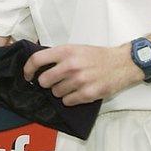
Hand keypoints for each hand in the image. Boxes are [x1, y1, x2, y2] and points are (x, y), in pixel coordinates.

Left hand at [23, 44, 139, 105]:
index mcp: (66, 51)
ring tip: (73, 85)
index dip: (28, 69)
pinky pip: (68, 101)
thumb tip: (39, 66)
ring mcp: (79, 80)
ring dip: (61, 91)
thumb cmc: (98, 56)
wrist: (122, 64)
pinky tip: (79, 91)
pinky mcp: (87, 93)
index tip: (27, 76)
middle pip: (44, 81)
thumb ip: (58, 56)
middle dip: (48, 83)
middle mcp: (70, 65)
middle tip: (57, 81)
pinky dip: (71, 99)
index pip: (37, 60)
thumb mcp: (76, 48)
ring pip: (56, 93)